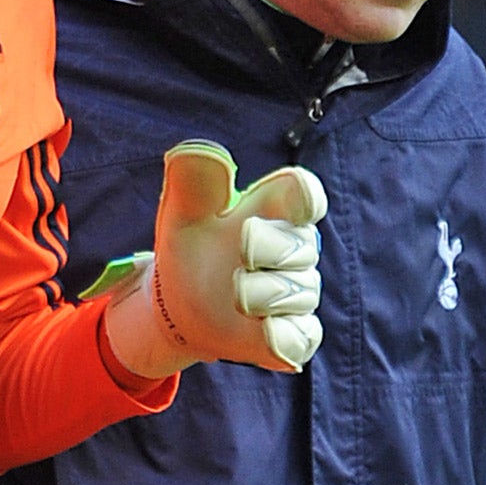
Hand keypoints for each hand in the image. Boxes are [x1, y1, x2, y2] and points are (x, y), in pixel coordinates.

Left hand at [89, 140, 325, 376]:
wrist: (177, 305)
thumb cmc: (189, 248)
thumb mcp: (181, 213)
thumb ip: (192, 180)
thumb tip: (202, 149)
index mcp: (271, 209)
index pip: (306, 194)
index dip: (308, 198)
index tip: (298, 205)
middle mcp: (292, 248)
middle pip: (303, 245)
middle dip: (267, 250)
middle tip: (239, 254)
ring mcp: (296, 291)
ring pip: (300, 293)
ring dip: (260, 295)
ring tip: (233, 294)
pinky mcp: (294, 332)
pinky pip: (303, 335)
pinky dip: (281, 335)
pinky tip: (260, 330)